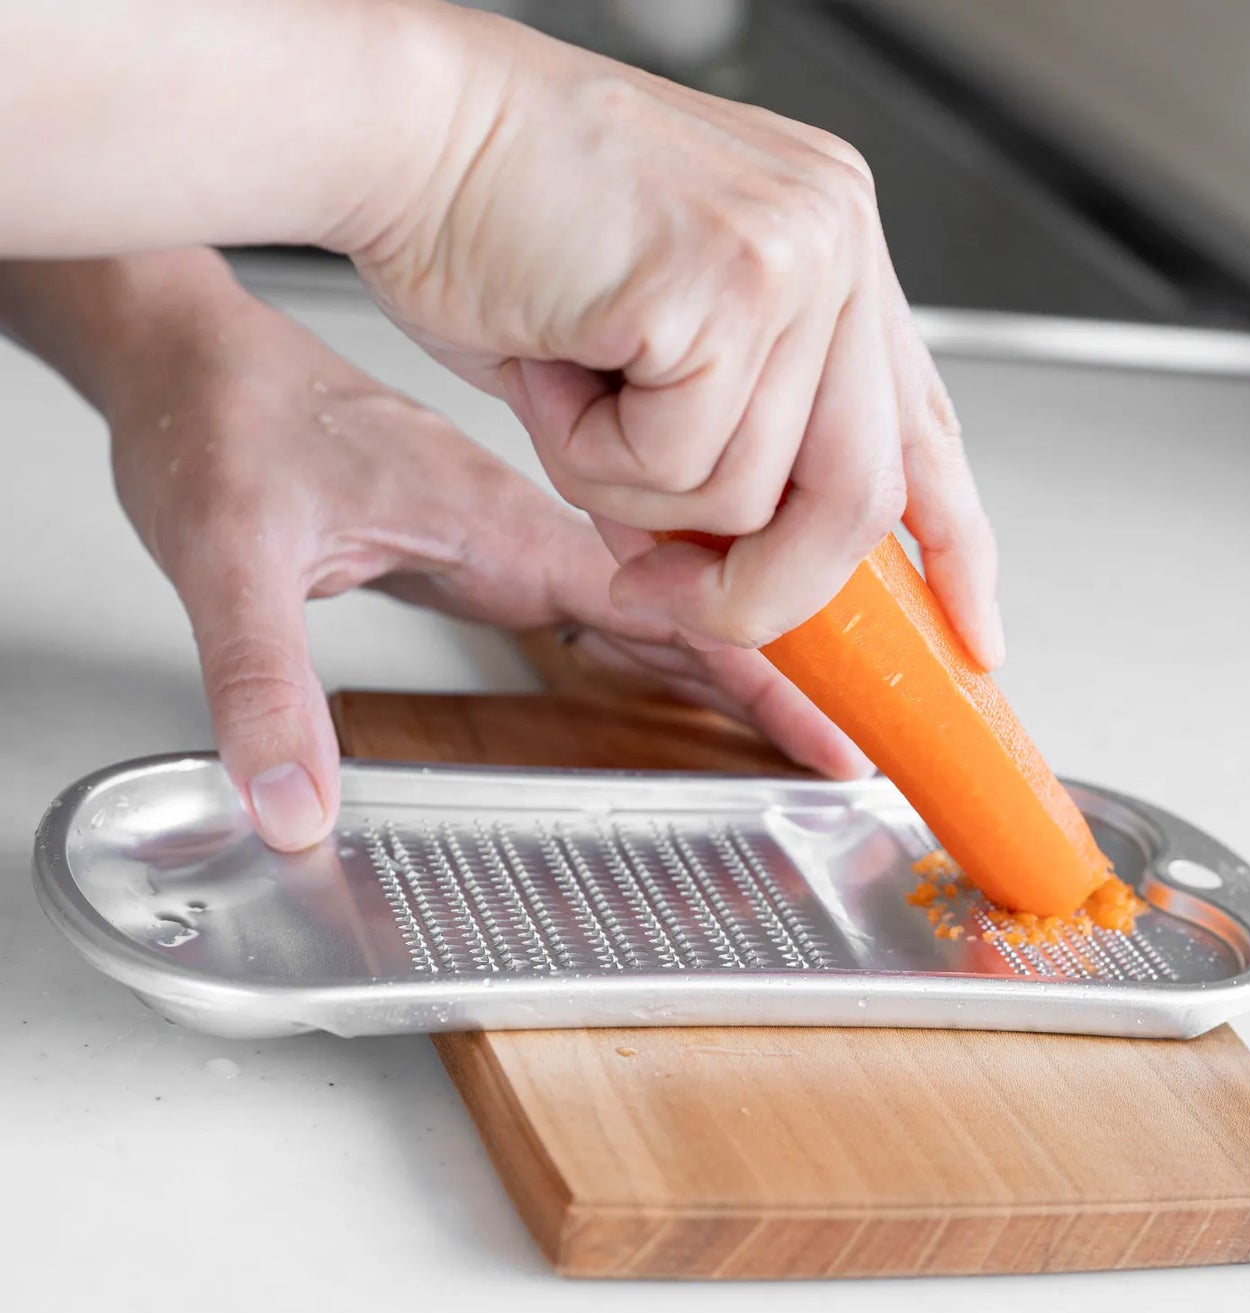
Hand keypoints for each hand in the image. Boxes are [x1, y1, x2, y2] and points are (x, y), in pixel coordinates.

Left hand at [102, 273, 869, 849]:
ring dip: (734, 649)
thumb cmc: (220, 422)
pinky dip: (666, 637)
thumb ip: (265, 681)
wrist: (191, 357)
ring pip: (660, 599)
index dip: (752, 670)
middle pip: (689, 604)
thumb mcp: (230, 554)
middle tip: (849, 733)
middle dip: (778, 669)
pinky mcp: (490, 542)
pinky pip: (611, 598)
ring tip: (807, 707)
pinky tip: (690, 666)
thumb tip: (294, 808)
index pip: (663, 607)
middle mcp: (529, 523)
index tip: (825, 723)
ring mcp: (518, 531)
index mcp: (500, 520)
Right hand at [354, 7, 1001, 664]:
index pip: (926, 428)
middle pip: (864, 497)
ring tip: (579, 388)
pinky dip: (595, 457)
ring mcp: (795, 253)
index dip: (953, 544)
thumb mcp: (657, 353)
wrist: (405, 125)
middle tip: (676, 593)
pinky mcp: (725, 279)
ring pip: (752, 496)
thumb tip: (745, 581)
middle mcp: (837, 241)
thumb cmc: (509, 231)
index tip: (970, 630)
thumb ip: (727, 452)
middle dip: (765, 588)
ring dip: (635, 493)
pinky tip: (561, 362)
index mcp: (833, 250)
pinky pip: (678, 464)